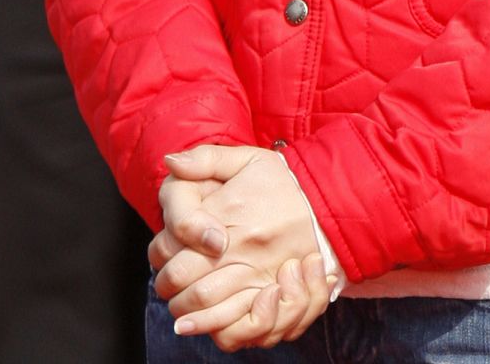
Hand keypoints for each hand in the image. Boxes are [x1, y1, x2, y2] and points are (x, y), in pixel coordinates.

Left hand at [154, 145, 331, 349]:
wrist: (330, 202)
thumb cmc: (285, 182)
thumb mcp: (247, 158)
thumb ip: (205, 158)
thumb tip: (170, 161)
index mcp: (228, 214)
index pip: (172, 249)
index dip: (159, 258)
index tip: (161, 258)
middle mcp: (242, 249)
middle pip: (187, 286)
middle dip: (170, 292)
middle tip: (168, 288)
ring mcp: (260, 277)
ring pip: (210, 312)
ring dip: (190, 316)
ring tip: (182, 313)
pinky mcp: (276, 298)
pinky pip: (243, 328)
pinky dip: (222, 331)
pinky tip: (211, 326)